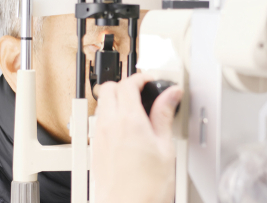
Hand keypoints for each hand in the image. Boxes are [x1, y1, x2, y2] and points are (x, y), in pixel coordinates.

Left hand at [92, 73, 182, 202]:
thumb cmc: (147, 187)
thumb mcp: (166, 147)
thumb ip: (165, 115)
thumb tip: (171, 95)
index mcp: (129, 120)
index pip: (128, 84)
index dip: (141, 78)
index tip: (150, 81)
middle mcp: (109, 125)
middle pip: (108, 88)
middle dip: (124, 84)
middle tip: (141, 91)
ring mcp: (99, 137)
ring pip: (101, 103)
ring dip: (115, 99)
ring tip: (135, 110)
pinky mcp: (95, 149)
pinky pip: (99, 121)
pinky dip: (110, 115)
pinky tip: (126, 128)